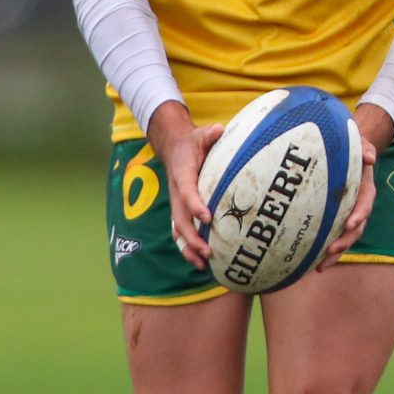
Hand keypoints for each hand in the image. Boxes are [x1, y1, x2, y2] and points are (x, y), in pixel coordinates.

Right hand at [147, 101, 225, 265]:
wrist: (173, 147)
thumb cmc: (192, 143)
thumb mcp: (200, 134)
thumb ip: (209, 135)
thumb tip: (219, 130)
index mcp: (182, 175)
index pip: (187, 192)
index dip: (195, 205)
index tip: (207, 217)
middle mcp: (176, 193)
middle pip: (180, 220)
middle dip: (192, 237)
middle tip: (208, 251)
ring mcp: (177, 204)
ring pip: (178, 231)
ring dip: (189, 248)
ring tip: (204, 264)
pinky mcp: (180, 211)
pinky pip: (181, 232)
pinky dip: (188, 248)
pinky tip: (202, 263)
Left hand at [315, 103, 393, 269]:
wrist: (346, 153)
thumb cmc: (352, 146)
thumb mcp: (360, 141)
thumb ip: (365, 147)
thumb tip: (369, 157)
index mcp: (365, 190)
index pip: (365, 204)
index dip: (360, 214)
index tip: (351, 223)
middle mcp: (357, 206)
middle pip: (356, 229)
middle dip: (345, 241)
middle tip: (332, 250)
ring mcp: (347, 215)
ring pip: (345, 238)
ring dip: (335, 253)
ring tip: (320, 266)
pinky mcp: (335, 220)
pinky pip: (332, 237)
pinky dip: (324, 251)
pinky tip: (311, 264)